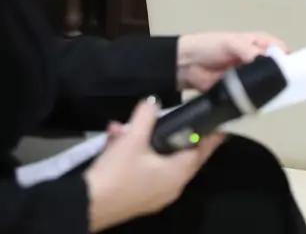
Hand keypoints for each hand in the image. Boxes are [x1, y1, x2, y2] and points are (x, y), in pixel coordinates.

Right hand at [83, 98, 224, 231]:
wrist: (85, 205)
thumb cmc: (117, 173)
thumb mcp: (133, 138)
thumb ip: (146, 115)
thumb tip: (153, 101)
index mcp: (177, 174)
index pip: (202, 151)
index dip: (210, 136)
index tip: (220, 124)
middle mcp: (170, 187)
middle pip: (177, 154)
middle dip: (166, 134)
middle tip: (165, 118)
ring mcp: (153, 194)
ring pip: (154, 160)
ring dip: (141, 142)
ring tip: (123, 128)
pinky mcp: (135, 196)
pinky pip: (141, 169)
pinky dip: (132, 155)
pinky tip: (114, 140)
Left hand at [175, 31, 287, 91]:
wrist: (187, 65)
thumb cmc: (210, 46)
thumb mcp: (231, 43)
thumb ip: (249, 51)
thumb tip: (267, 62)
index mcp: (258, 43)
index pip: (279, 50)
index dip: (286, 59)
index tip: (292, 71)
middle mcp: (257, 59)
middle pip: (275, 69)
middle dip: (279, 77)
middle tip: (284, 88)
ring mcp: (249, 76)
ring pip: (265, 84)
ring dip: (268, 90)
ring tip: (273, 98)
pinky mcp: (240, 91)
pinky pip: (253, 96)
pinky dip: (256, 100)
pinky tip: (260, 104)